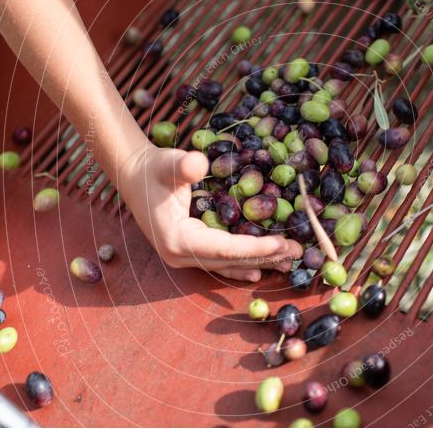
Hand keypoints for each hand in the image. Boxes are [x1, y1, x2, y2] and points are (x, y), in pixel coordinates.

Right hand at [118, 145, 302, 281]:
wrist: (133, 176)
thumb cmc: (153, 169)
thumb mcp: (168, 163)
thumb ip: (184, 165)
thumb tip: (199, 163)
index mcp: (178, 239)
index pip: (225, 249)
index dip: (256, 247)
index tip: (283, 243)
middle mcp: (181, 255)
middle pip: (231, 261)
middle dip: (266, 257)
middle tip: (299, 252)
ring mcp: (184, 257)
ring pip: (228, 265)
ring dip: (259, 263)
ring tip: (289, 262)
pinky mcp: (189, 252)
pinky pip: (221, 262)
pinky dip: (243, 264)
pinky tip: (262, 269)